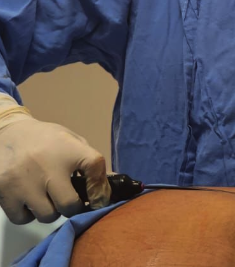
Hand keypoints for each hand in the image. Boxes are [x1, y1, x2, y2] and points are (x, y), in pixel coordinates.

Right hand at [0, 97, 110, 223]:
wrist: (10, 132)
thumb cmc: (46, 139)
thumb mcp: (70, 141)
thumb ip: (89, 163)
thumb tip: (107, 189)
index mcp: (69, 149)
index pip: (95, 166)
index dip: (100, 186)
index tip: (98, 197)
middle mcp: (48, 167)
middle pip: (69, 205)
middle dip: (72, 207)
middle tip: (69, 201)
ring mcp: (25, 182)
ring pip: (46, 215)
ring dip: (51, 211)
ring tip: (47, 197)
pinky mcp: (5, 192)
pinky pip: (23, 218)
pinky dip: (28, 214)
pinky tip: (30, 200)